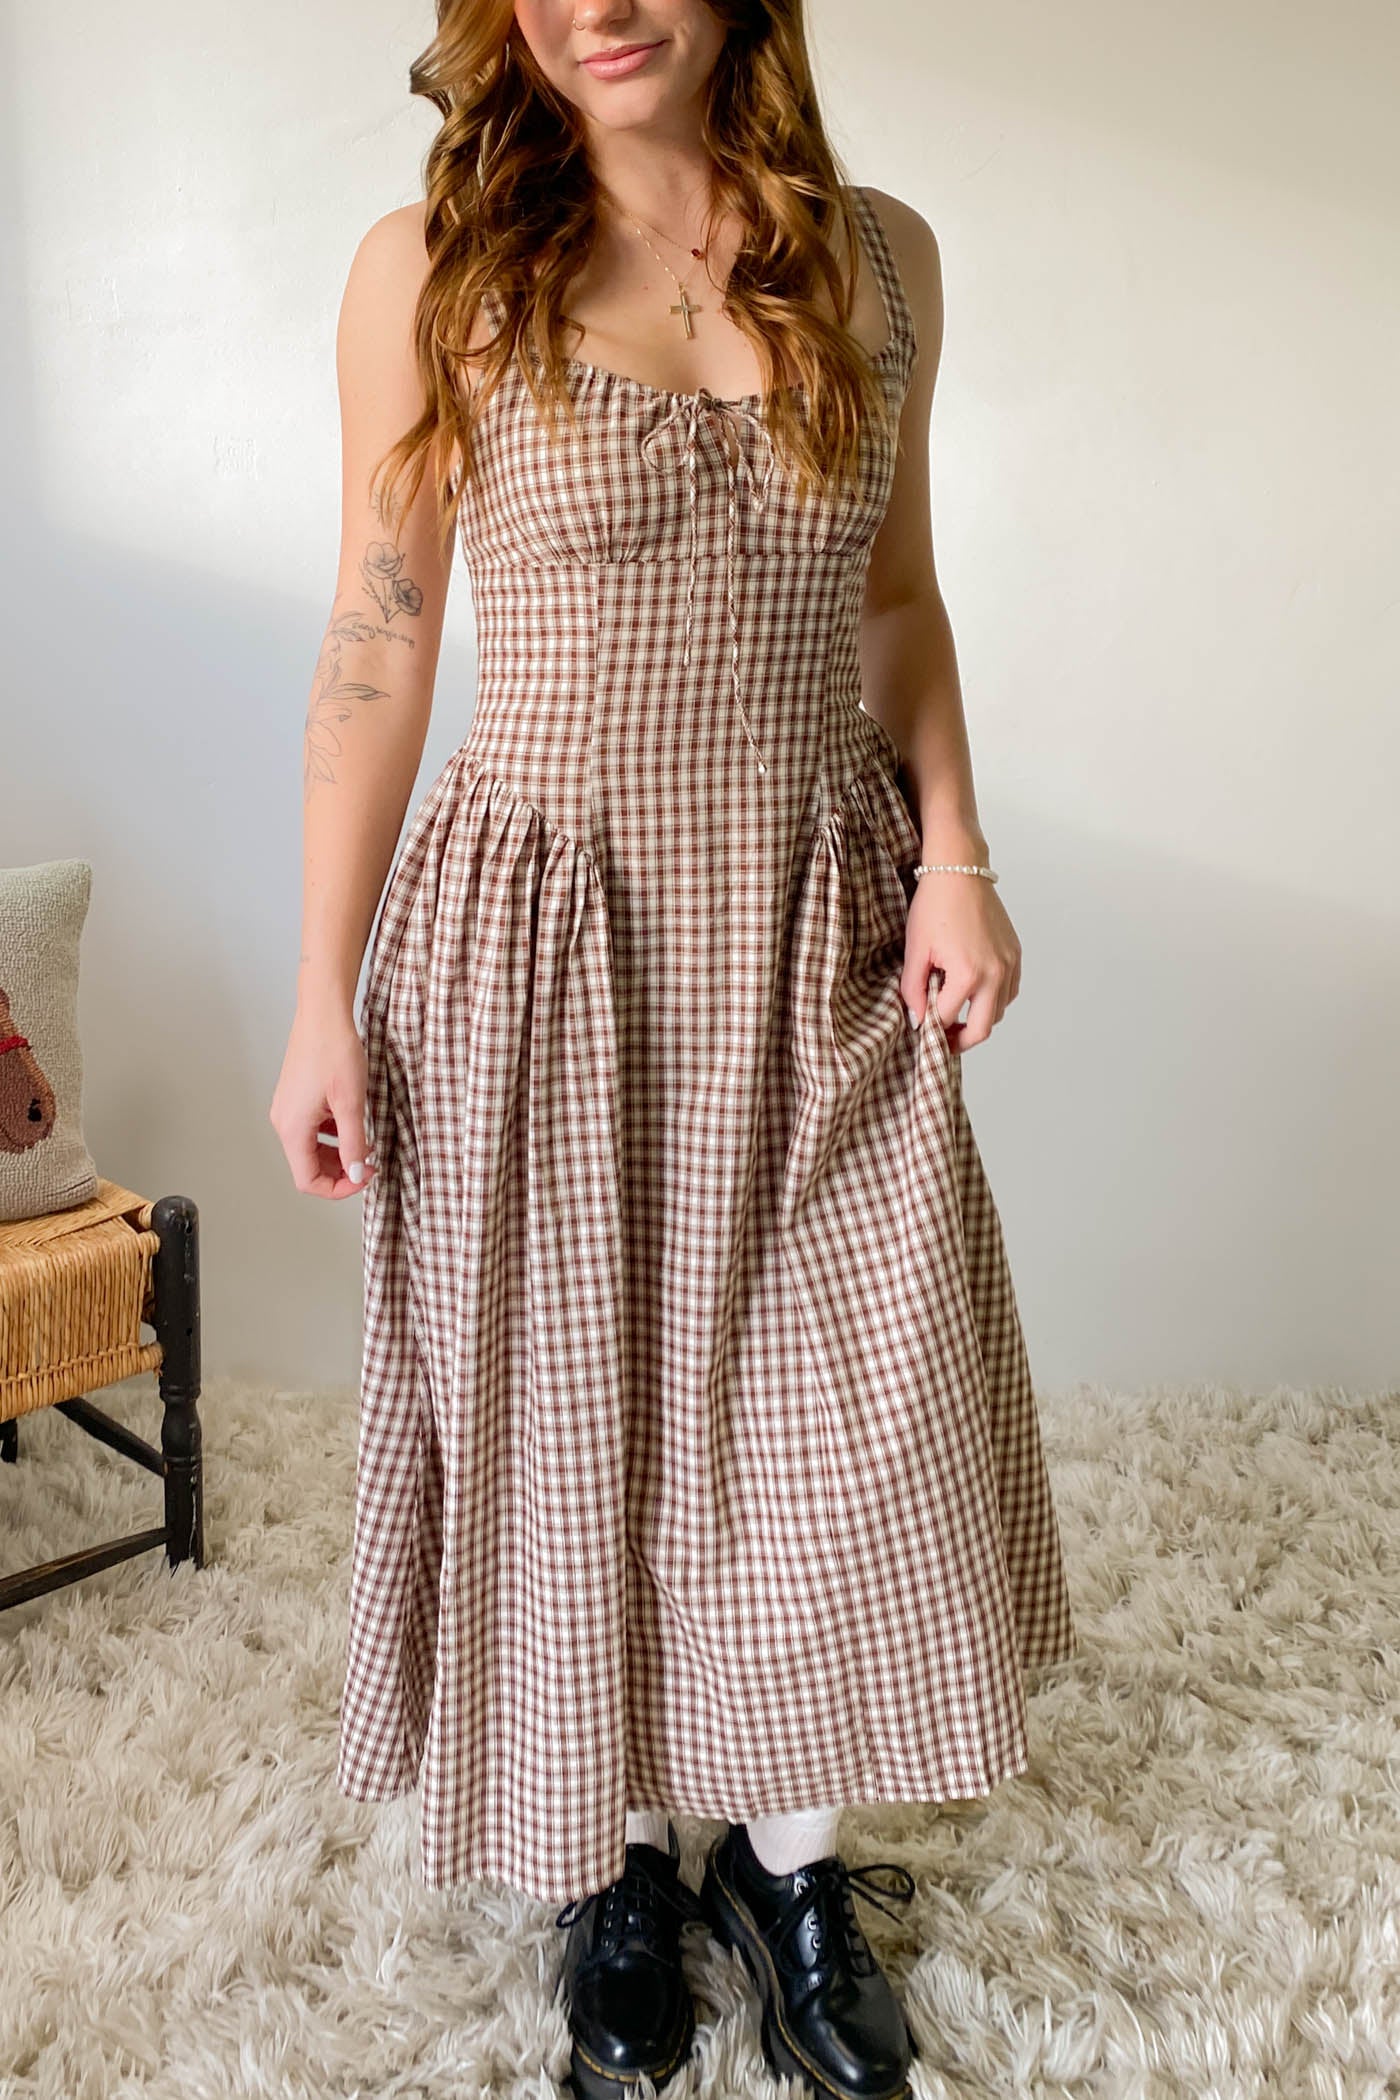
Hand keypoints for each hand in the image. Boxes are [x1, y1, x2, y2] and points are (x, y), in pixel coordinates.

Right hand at [269, 1003, 377, 1198]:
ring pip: (311, 1148)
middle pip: (308, 1166)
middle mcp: (284, 1121)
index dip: (338, 1188)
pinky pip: (312, 1128)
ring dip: (338, 1153)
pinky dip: (332, 1134)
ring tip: (365, 1143)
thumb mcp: (351, 1102)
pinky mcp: (296, 1097)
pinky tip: (353, 1123)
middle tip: (369, 1163)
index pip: (308, 1180)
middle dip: (340, 1171)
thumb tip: (356, 1172)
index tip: (365, 1178)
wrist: (323, 1013)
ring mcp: (288, 1108)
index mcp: (292, 1127)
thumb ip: (353, 1142)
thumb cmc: (334, 1050)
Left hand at [900, 870, 1021, 1051]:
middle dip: (961, 1040)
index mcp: (968, 974)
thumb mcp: (916, 950)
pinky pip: (1010, 992)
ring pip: (999, 1012)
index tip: (921, 1028)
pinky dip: (995, 1000)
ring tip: (958, 1014)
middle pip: (982, 1029)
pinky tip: (976, 994)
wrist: (960, 871)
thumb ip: (914, 989)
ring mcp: (1009, 965)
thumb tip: (918, 1018)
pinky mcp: (1015, 955)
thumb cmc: (935, 905)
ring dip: (979, 1019)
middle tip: (944, 1041)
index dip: (931, 1027)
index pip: (948, 1018)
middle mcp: (995, 973)